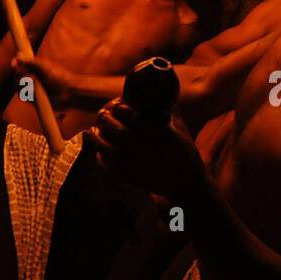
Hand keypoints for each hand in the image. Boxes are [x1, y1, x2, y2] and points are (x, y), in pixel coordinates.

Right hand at [12, 53, 73, 106]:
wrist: (69, 92)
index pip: (19, 65)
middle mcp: (31, 78)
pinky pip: (23, 97)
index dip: (15, 64)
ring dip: (23, 86)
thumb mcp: (44, 67)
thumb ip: (31, 62)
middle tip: (27, 76)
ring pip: (18, 87)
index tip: (14, 63)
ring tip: (34, 85)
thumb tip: (18, 55)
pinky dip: (25, 94)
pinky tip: (32, 92)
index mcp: (33, 68)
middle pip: (17, 77)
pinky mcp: (33, 100)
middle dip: (19, 76)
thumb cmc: (59, 77)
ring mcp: (31, 89)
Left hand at [87, 99, 205, 197]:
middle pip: (120, 133)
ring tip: (92, 131)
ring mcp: (138, 165)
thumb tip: (164, 95)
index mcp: (160, 135)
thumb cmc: (186, 155)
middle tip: (102, 113)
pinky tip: (99, 155)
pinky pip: (111, 171)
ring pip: (111, 151)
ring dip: (98, 139)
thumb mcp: (181, 130)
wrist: (188, 184)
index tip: (116, 104)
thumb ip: (171, 112)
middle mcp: (146, 150)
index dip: (122, 109)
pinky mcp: (133, 179)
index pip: (135, 118)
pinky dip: (101, 162)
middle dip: (107, 121)